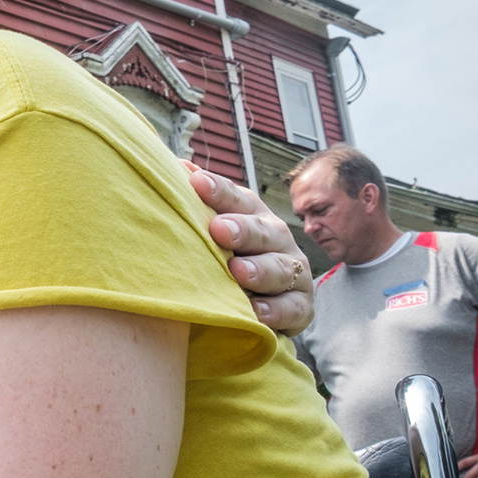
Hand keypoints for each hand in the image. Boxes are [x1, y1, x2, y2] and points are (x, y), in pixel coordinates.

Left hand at [185, 161, 313, 334]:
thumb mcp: (214, 231)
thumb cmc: (227, 257)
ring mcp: (293, 273)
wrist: (257, 303)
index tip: (195, 183)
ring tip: (238, 271)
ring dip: (260, 270)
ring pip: (282, 269)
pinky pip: (291, 309)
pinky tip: (255, 311)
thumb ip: (198, 204)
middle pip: (264, 232)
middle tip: (219, 230)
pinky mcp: (300, 307)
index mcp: (253, 216)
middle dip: (243, 230)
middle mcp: (277, 241)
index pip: (238, 200)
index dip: (219, 191)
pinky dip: (275, 311)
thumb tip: (176, 166)